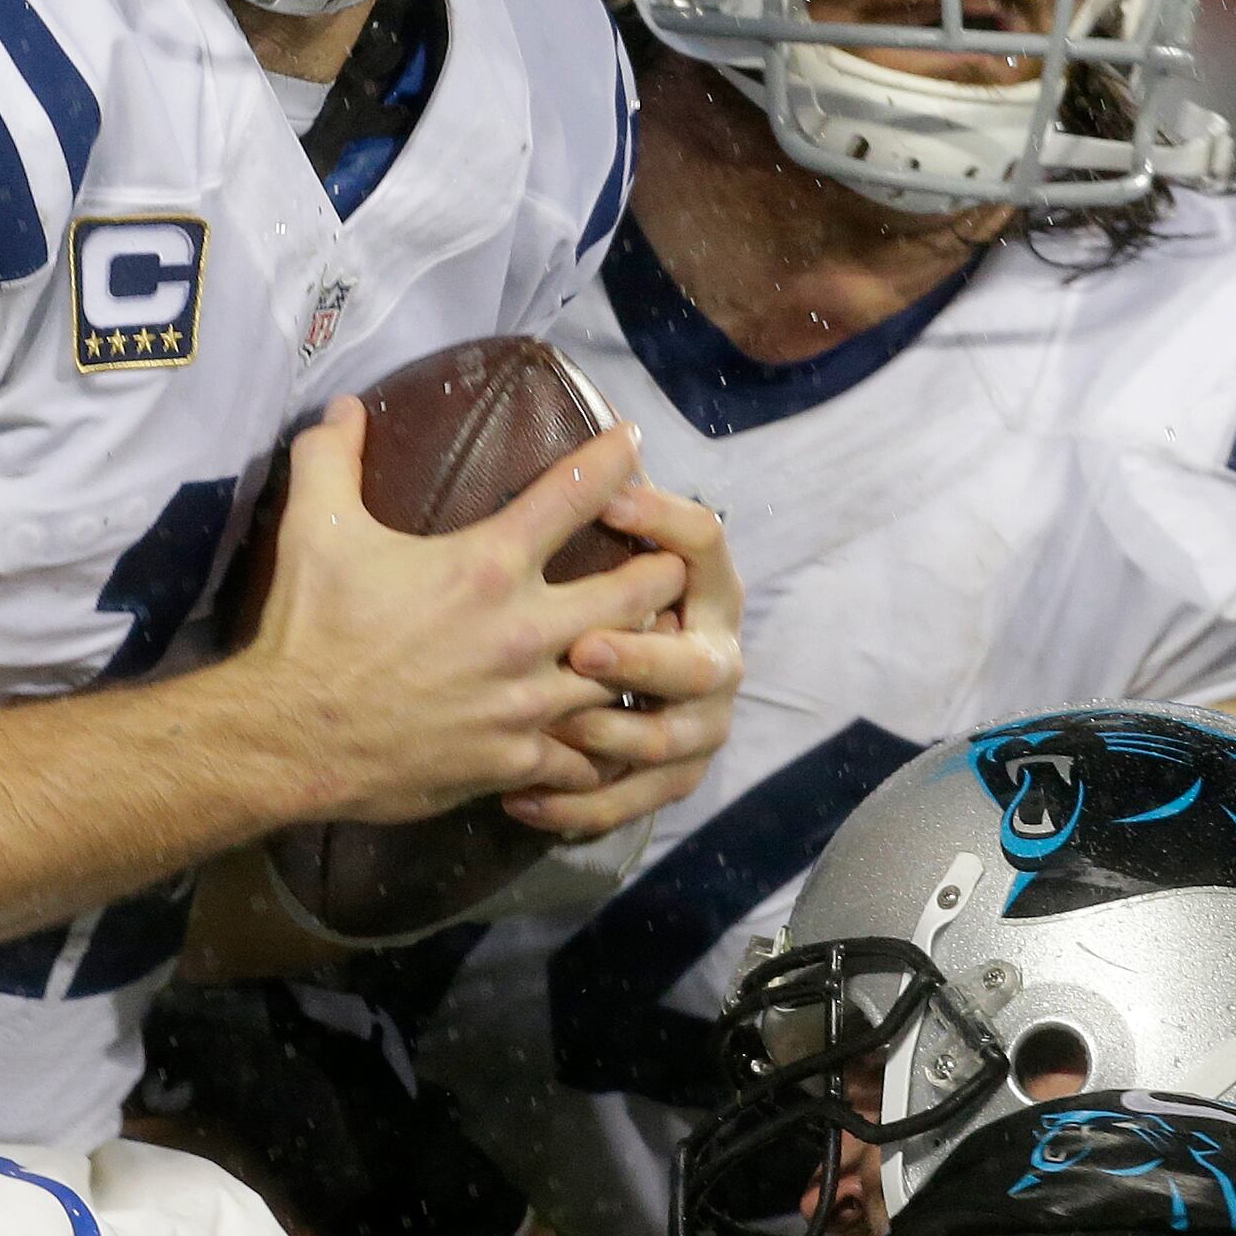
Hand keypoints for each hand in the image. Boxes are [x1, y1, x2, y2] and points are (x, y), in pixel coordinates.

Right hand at [234, 398, 687, 825]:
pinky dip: (595, 745)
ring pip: (624, 675)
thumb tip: (345, 406)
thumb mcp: (314, 528)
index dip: (614, 457)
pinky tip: (598, 737)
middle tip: (668, 562)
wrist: (289, 737)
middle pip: (639, 592)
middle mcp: (524, 630)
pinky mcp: (515, 759)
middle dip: (663, 572)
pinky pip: (583, 755)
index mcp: (488, 564)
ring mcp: (526, 701)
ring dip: (638, 659)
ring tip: (649, 647)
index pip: (575, 493)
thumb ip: (331, 458)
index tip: (634, 439)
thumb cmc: (307, 629)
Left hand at [509, 478, 740, 836]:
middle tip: (583, 649)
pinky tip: (520, 798)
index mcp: (706, 587)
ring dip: (611, 735)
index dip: (664, 520)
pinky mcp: (672, 779)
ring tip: (556, 730)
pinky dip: (580, 804)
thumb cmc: (609, 598)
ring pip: (666, 741)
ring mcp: (700, 724)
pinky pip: (631, 801)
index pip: (703, 542)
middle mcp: (714, 656)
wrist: (642, 689)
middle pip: (693, 660)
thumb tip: (560, 432)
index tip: (610, 497)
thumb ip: (597, 494)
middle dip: (640, 658)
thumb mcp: (613, 545)